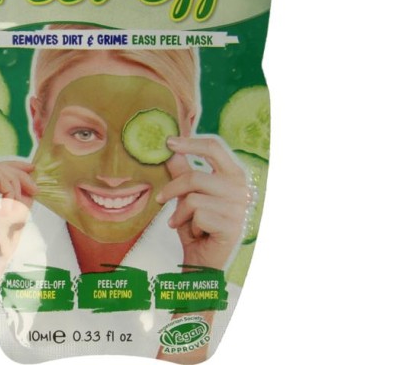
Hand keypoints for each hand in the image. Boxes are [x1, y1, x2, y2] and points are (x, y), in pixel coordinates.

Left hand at [157, 136, 248, 270]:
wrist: (204, 260)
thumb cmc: (198, 224)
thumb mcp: (187, 194)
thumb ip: (182, 171)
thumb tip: (170, 149)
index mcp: (233, 174)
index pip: (215, 147)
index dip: (190, 142)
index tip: (168, 142)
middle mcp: (240, 188)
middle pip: (196, 176)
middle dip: (173, 188)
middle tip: (161, 198)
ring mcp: (238, 208)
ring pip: (193, 198)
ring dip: (181, 213)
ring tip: (181, 222)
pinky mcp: (232, 226)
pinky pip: (197, 216)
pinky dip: (189, 225)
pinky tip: (197, 233)